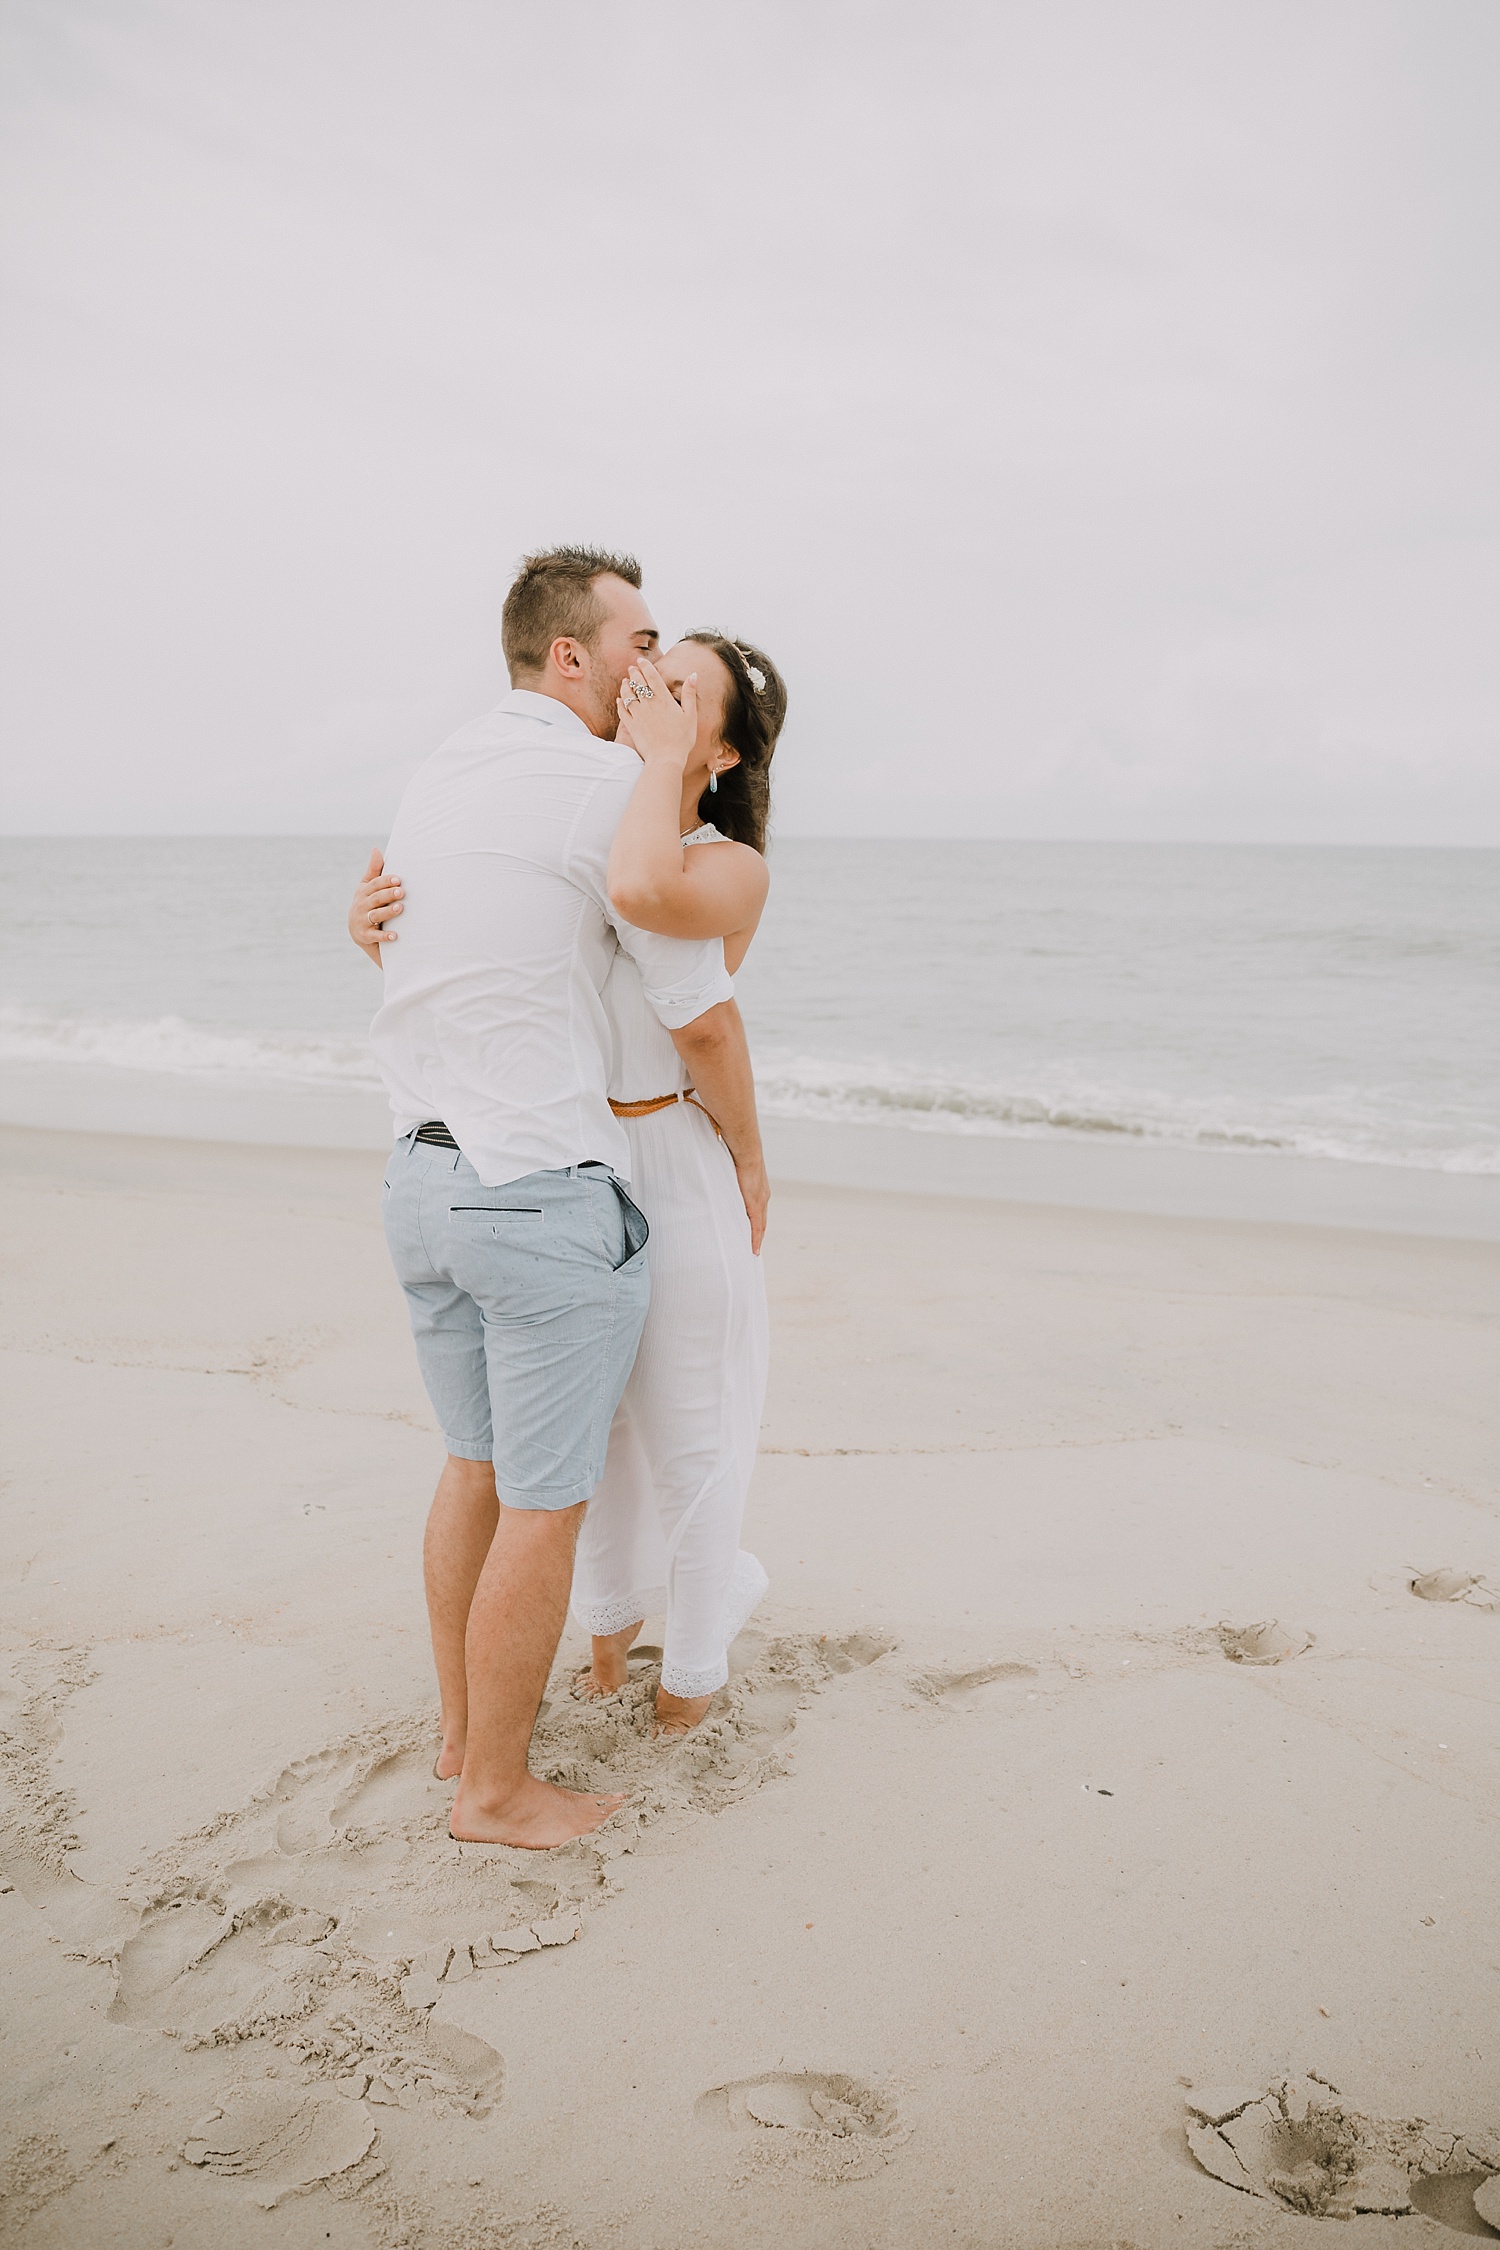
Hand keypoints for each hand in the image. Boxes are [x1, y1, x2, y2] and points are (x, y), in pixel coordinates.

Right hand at [349, 847, 403, 963]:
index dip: (386, 881)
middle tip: (401, 891)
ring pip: (376, 915)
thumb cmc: (366, 904)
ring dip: (388, 912)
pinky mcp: (365, 936)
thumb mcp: (367, 887)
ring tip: (400, 908)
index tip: (398, 879)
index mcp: (364, 892)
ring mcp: (362, 921)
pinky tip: (395, 936)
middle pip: (376, 899)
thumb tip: (376, 849)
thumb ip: (374, 870)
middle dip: (388, 895)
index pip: (374, 885)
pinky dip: (385, 936)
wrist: (357, 931)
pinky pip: (375, 936)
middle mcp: (361, 905)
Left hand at [615, 658, 696, 770]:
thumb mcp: (691, 716)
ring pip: (628, 695)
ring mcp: (638, 715)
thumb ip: (690, 695)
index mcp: (663, 700)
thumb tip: (693, 675)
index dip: (645, 666)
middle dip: (634, 673)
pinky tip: (619, 700)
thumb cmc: (682, 739)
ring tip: (625, 681)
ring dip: (625, 686)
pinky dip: (620, 704)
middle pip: (638, 683)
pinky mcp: (631, 726)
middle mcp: (649, 704)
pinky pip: (622, 711)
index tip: (641, 661)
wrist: (665, 758)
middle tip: (632, 667)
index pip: (652, 677)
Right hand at [734, 1155, 769, 1255]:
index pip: (758, 1209)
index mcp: (758, 1188)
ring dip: (757, 1238)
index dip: (756, 1221)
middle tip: (754, 1246)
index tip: (753, 1231)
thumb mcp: (733, 1169)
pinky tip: (754, 1249)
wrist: (746, 1152)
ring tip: (753, 1250)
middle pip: (761, 1220)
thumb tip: (718, 1174)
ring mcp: (761, 1202)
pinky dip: (756, 1239)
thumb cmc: (737, 1156)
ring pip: (760, 1226)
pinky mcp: (755, 1206)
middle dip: (758, 1233)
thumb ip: (729, 1177)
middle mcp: (763, 1196)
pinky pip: (756, 1227)